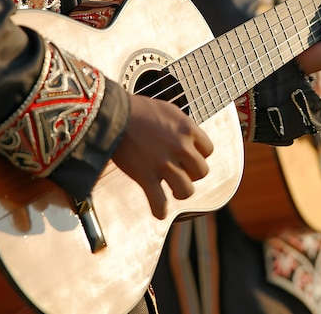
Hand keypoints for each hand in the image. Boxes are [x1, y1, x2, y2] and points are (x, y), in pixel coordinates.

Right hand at [112, 95, 213, 218]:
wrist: (112, 113)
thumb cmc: (138, 110)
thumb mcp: (169, 111)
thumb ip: (183, 126)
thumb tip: (190, 138)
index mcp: (188, 129)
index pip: (208, 150)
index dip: (198, 154)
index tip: (188, 156)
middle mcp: (180, 147)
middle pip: (202, 172)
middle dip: (192, 173)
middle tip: (180, 171)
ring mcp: (164, 164)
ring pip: (187, 190)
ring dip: (181, 191)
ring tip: (173, 190)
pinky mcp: (146, 176)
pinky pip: (159, 203)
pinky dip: (159, 211)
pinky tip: (158, 211)